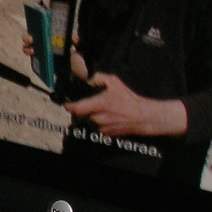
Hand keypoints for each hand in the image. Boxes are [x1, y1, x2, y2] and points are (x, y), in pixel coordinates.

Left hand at [64, 73, 187, 137]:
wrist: (143, 117)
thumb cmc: (129, 99)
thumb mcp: (115, 82)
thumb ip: (99, 78)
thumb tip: (88, 80)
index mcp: (98, 104)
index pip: (76, 108)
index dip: (69, 106)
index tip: (68, 103)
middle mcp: (97, 118)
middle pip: (81, 114)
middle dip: (83, 109)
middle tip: (90, 103)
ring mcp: (101, 128)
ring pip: (89, 121)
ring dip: (92, 115)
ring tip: (103, 109)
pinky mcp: (106, 134)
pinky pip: (97, 127)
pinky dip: (100, 122)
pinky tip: (109, 117)